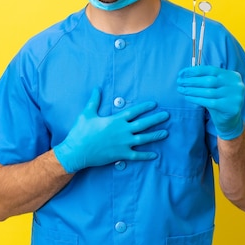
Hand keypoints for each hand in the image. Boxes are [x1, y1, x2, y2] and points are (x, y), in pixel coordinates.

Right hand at [53, 88, 169, 172]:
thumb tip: (96, 88)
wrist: (77, 151)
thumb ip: (94, 101)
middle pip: (143, 124)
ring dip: (155, 136)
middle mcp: (122, 131)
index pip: (134, 112)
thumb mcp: (87, 113)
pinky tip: (155, 155)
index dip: (145, 107)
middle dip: (156, 119)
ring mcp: (123, 144)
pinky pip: (137, 155)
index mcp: (115, 120)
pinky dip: (146, 155)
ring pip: (144, 139)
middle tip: (167, 116)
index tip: (154, 104)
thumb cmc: (81, 132)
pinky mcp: (121, 155)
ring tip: (166, 133)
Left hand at [177, 66, 244, 139]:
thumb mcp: (215, 87)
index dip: (195, 71)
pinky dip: (196, 99)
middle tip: (179, 82)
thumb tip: (184, 74)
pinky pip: (209, 102)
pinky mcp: (230, 107)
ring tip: (181, 90)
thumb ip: (205, 79)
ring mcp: (235, 96)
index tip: (182, 73)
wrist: (230, 121)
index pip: (211, 70)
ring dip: (192, 90)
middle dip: (192, 81)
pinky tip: (187, 98)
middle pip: (209, 81)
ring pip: (208, 92)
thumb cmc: (219, 100)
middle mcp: (236, 84)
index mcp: (232, 75)